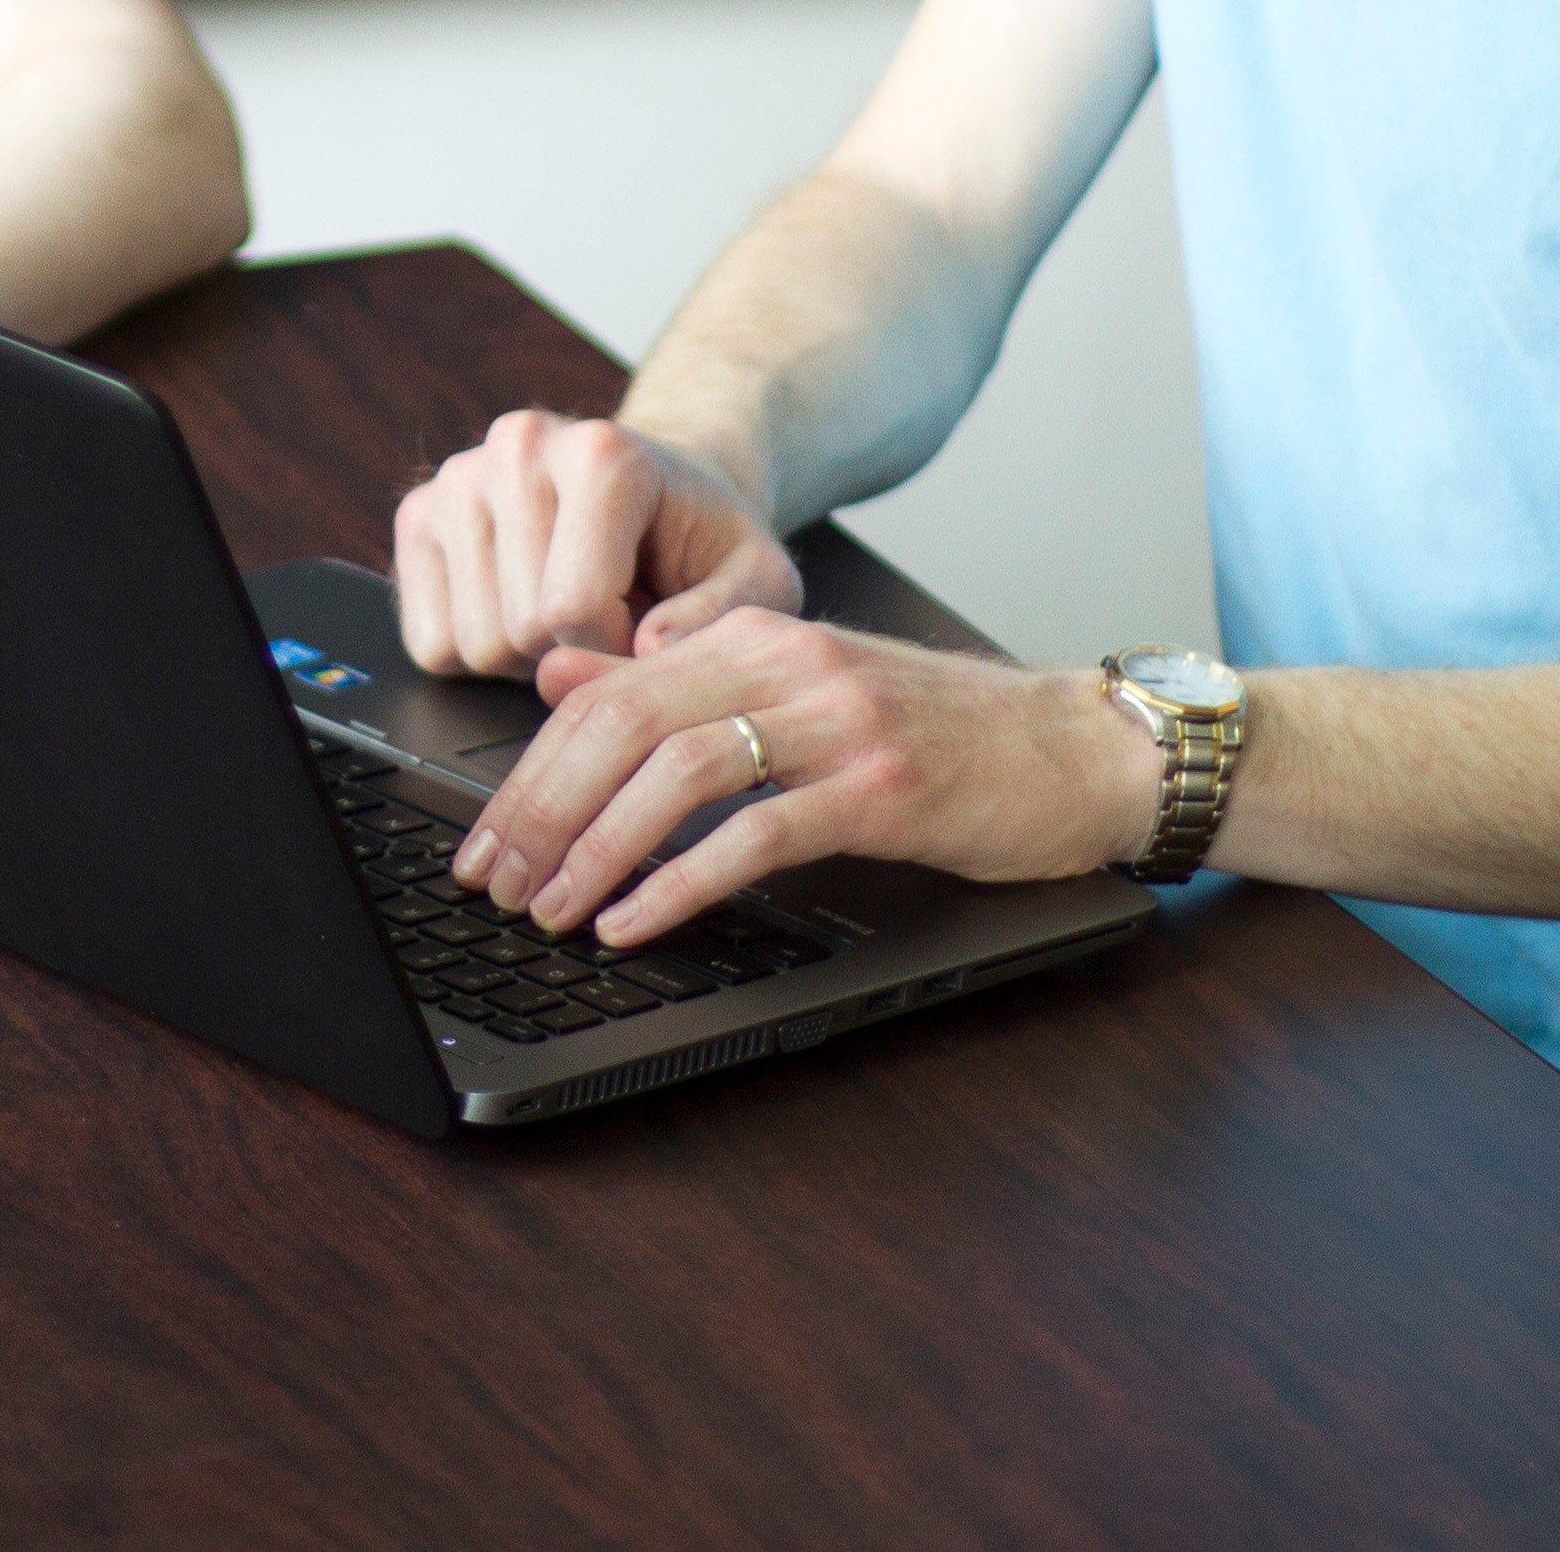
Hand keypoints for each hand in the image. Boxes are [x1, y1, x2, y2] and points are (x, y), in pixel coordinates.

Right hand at [391, 407, 802, 674]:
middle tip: (615, 614)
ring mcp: (458, 476)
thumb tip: (650, 650)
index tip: (650, 632)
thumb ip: (720, 617)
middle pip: (520, 632)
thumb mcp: (756, 579)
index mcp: (603, 453)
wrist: (659, 491)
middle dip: (575, 652)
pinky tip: (524, 606)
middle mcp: (519, 446)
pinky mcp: (417, 514)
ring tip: (575, 608)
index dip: (618, 652)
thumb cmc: (703, 541)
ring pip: (473, 645)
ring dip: (530, 657)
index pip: (572, 608)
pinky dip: (481, 651)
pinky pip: (430, 644)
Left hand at [450, 615, 1154, 949]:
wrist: (1075, 749)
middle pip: (622, 724)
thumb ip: (681, 682)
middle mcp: (785, 662)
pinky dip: (682, 882)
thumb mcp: (799, 690)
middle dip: (540, 811)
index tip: (484, 840)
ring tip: (550, 909)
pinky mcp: (882, 784)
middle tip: (491, 884)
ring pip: (677, 770)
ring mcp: (836, 720)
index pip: (605, 693)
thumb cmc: (938, 731)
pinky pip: (757, 832)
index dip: (530, 769)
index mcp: (753, 636)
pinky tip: (637, 923)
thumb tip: (558, 678)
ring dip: (597, 849)